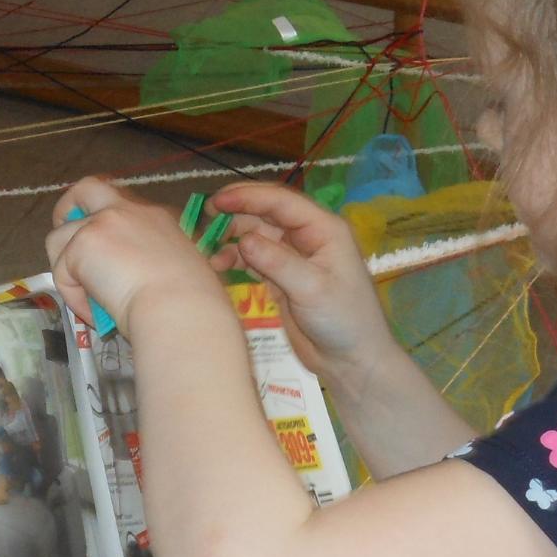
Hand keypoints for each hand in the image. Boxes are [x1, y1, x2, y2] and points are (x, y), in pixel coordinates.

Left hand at [45, 176, 226, 335]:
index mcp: (157, 216)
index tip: (106, 251)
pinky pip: (61, 272)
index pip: (122, 207)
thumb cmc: (190, 301)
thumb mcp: (180, 268)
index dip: (107, 225)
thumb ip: (152, 262)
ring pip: (59, 237)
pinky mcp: (82, 244)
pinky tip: (94, 313)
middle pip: (86, 189)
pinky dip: (73, 296)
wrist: (179, 308)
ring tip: (84, 296)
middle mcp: (128, 210)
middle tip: (66, 241)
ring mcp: (102, 223)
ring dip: (64, 268)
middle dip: (67, 209)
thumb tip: (130, 280)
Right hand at [202, 181, 394, 383]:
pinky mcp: (281, 278)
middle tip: (204, 218)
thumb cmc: (343, 320)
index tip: (218, 201)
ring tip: (206, 247)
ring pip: (257, 236)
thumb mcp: (312, 289)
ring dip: (232, 238)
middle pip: (266, 214)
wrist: (352, 359)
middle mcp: (307, 237)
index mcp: (323, 229)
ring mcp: (293, 257)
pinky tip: (218, 265)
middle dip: (236, 214)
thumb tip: (242, 240)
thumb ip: (277, 262)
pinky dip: (235, 259)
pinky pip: (253, 259)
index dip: (248, 196)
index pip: (281, 202)